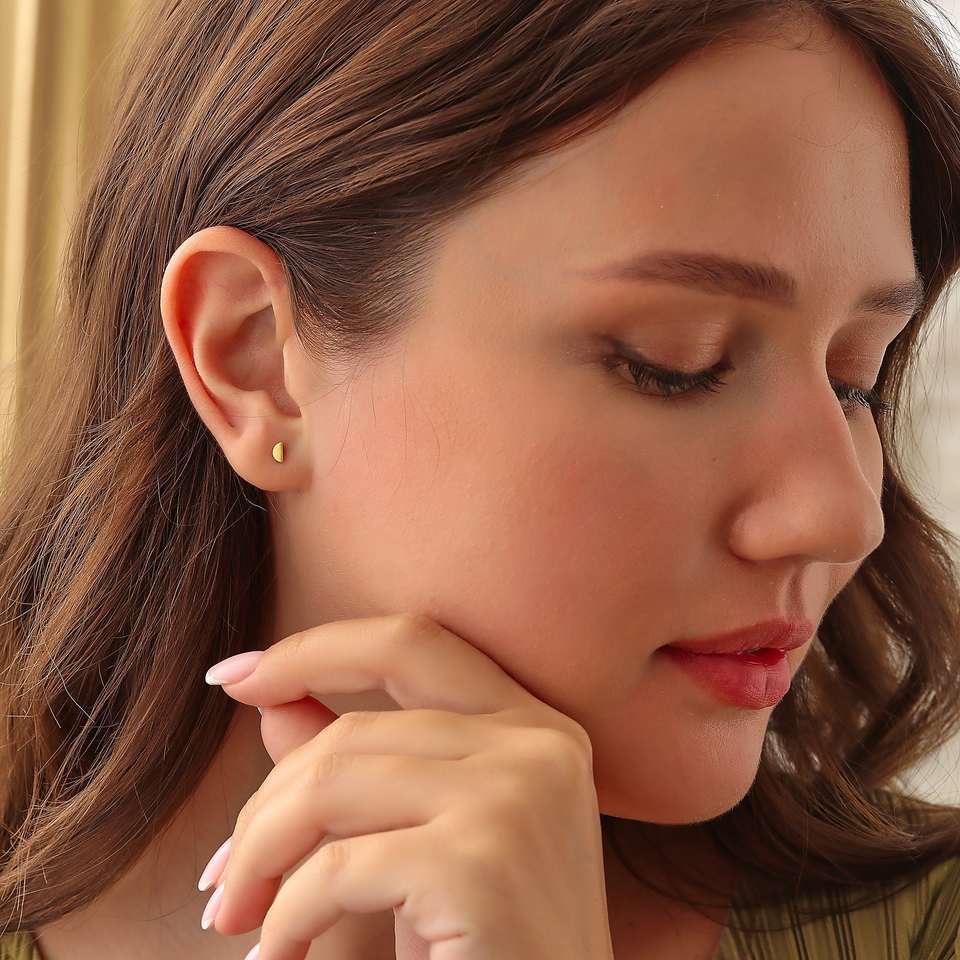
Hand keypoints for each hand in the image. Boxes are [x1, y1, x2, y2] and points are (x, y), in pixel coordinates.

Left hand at [200, 612, 614, 959]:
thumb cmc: (483, 947)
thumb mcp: (420, 842)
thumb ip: (360, 766)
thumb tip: (273, 702)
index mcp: (535, 726)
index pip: (412, 642)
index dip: (314, 650)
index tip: (234, 677)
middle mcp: (538, 745)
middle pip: (354, 731)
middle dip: (264, 802)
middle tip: (220, 878)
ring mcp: (517, 796)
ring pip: (332, 784)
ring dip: (257, 856)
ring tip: (232, 915)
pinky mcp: (483, 863)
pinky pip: (337, 868)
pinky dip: (287, 916)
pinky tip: (278, 957)